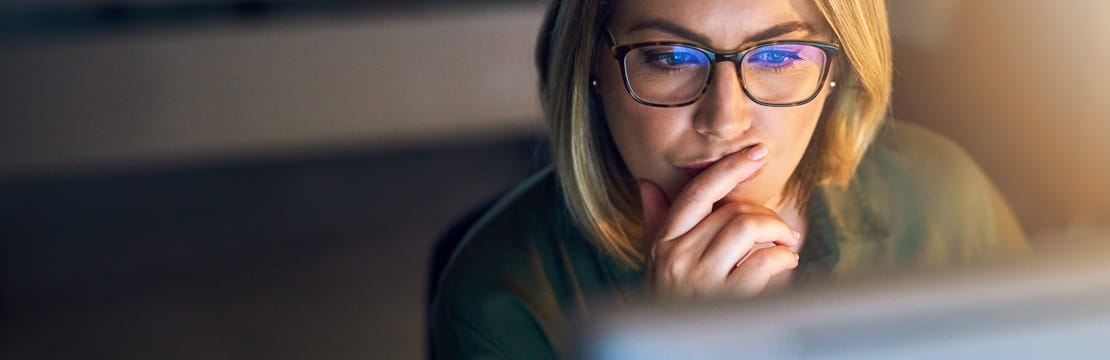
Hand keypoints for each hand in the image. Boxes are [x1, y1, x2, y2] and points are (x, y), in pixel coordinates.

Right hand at [639, 144, 800, 298]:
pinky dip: (784, 258)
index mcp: (662, 243)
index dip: (730, 168)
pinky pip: (764, 261)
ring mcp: (701, 280)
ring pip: (748, 227)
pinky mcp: (726, 301)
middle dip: (765, 215)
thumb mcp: (654, 264)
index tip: (756, 154)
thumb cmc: (668, 306)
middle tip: (779, 229)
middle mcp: (677, 257)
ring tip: (785, 245)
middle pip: (731, 210)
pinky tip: (785, 265)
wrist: (671, 351)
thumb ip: (656, 224)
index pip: (697, 192)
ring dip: (778, 232)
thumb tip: (646, 183)